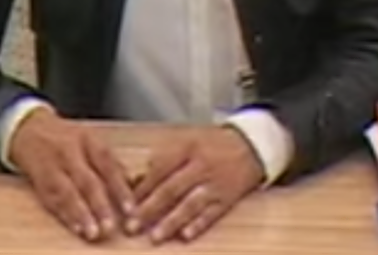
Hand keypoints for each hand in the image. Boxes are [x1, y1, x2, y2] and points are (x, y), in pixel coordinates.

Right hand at [9, 109, 134, 242]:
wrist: (29, 127)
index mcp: (88, 140)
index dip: (120, 188)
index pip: (107, 165)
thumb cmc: (66, 137)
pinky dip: (63, 214)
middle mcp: (70, 152)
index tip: (130, 210)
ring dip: (80, 214)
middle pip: (86, 180)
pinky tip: (75, 226)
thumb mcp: (90, 139)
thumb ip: (111, 162)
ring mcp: (52, 165)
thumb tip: (134, 184)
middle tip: (110, 227)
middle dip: (99, 206)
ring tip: (92, 232)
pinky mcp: (38, 178)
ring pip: (67, 192)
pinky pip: (51, 198)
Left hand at [130, 126, 263, 243]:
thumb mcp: (187, 140)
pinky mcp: (228, 197)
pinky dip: (199, 225)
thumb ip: (162, 158)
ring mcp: (215, 183)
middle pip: (171, 189)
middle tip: (132, 226)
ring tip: (155, 236)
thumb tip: (136, 179)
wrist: (251, 145)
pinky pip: (212, 213)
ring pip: (190, 205)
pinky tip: (185, 236)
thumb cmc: (213, 144)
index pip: (160, 169)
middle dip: (149, 210)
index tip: (126, 204)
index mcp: (187, 148)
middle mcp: (201, 165)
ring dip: (171, 222)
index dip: (142, 188)